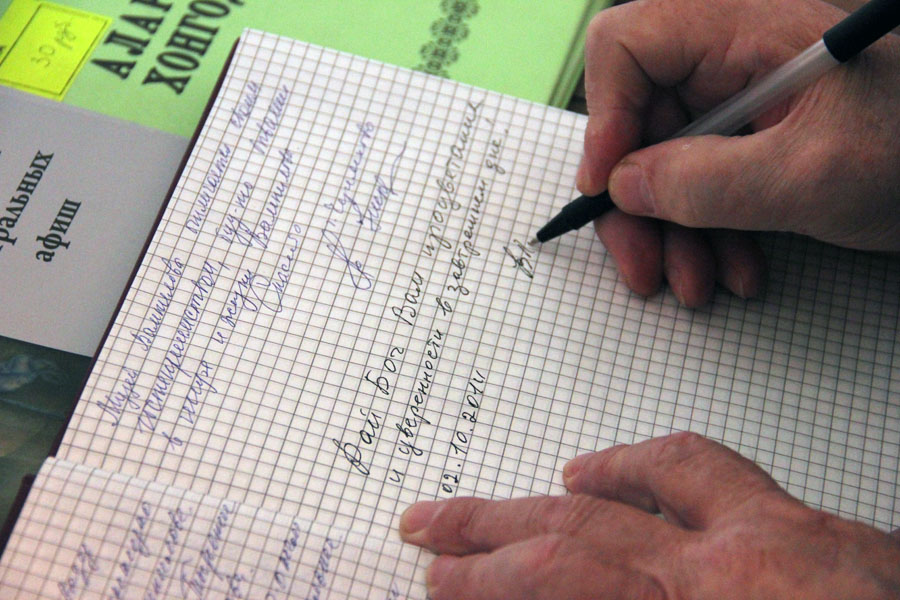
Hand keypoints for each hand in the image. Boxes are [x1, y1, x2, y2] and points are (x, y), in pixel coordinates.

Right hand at [399, 432, 899, 598]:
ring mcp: (790, 532)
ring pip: (654, 476)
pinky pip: (721, 471)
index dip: (486, 580)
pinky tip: (628, 473)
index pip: (565, 578)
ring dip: (574, 486)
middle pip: (587, 524)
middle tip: (432, 525)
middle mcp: (745, 559)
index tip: (435, 583)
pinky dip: (656, 466)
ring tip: (522, 496)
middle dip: (494, 527)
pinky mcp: (825, 526)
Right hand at [577, 0, 899, 305]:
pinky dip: (708, 227)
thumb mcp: (809, 175)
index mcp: (742, 23)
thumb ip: (707, 183)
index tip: (609, 188)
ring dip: (674, 230)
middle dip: (639, 204)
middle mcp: (731, 49)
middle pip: (638, 118)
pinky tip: (735, 265)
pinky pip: (700, 176)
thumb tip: (624, 188)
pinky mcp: (753, 128)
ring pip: (664, 158)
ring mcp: (742, 90)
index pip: (626, 47)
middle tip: (645, 265)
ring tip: (700, 282)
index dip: (604, 118)